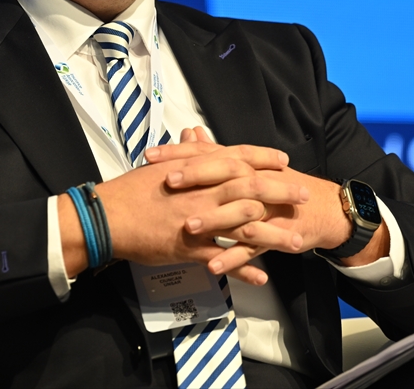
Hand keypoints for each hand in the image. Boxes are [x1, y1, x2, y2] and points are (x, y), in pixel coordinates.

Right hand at [62, 134, 307, 284]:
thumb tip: (194, 135)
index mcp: (196, 170)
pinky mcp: (188, 247)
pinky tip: (262, 277)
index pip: (237, 158)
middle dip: (281, 192)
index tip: (285, 161)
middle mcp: (202, 192)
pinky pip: (221, 259)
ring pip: (243, 227)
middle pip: (250, 189)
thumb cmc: (132, 189)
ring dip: (273, 235)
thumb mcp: (161, 165)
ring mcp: (197, 220)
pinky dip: (242, 269)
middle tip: (305, 194)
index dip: (263, 159)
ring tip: (297, 242)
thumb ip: (183, 153)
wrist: (108, 215)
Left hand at [148, 127, 390, 270]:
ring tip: (186, 228)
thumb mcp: (245, 166)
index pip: (208, 153)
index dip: (179, 154)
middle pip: (224, 175)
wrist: (321, 208)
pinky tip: (213, 266)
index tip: (150, 156)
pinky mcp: (274, 235)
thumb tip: (190, 133)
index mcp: (243, 164)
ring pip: (238, 212)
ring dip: (212, 220)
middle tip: (167, 182)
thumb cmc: (277, 186)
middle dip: (196, 178)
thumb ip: (215, 151)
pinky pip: (252, 248)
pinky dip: (234, 258)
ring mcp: (265, 208)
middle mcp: (253, 181)